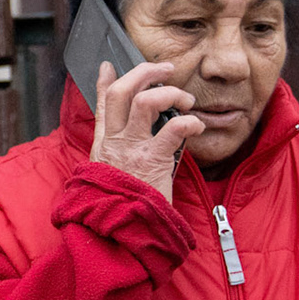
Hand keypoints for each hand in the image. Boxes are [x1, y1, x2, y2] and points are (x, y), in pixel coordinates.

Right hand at [89, 61, 203, 201]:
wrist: (120, 233)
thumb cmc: (122, 210)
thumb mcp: (110, 179)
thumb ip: (119, 159)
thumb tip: (135, 145)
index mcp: (104, 145)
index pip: (101, 105)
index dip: (102, 82)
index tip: (108, 66)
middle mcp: (115, 142)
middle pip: (121, 91)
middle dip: (144, 72)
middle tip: (165, 69)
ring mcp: (132, 148)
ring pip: (145, 100)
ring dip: (170, 92)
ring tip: (186, 100)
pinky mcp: (152, 159)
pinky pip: (173, 128)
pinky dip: (190, 121)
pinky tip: (197, 125)